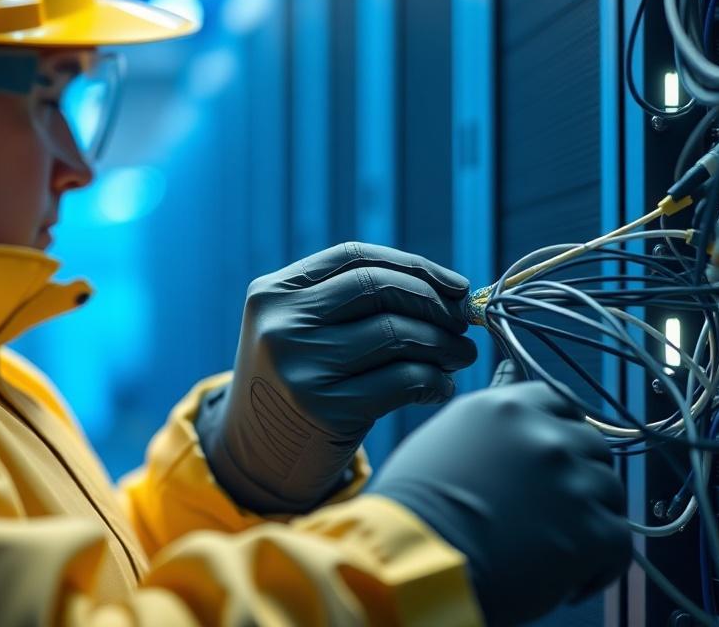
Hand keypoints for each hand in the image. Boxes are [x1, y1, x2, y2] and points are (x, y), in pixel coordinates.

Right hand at [197, 242, 476, 513]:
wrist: (255, 460)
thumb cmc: (298, 385)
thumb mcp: (303, 332)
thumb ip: (355, 304)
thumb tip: (452, 293)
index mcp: (273, 293)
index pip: (356, 258)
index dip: (415, 266)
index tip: (456, 285)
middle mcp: (281, 324)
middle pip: (378, 288)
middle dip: (433, 302)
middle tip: (464, 322)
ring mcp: (301, 366)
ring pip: (396, 333)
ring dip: (443, 343)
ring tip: (461, 356)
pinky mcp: (326, 409)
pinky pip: (402, 380)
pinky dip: (434, 380)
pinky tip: (441, 388)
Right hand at [369, 361, 631, 625]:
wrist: (413, 566)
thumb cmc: (415, 509)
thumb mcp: (445, 437)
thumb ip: (489, 411)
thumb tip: (511, 373)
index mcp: (508, 407)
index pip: (561, 402)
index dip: (560, 431)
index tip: (551, 459)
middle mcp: (544, 435)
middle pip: (592, 445)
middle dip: (578, 475)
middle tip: (552, 508)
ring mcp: (571, 481)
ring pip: (609, 491)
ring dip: (590, 518)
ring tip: (556, 546)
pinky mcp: (590, 531)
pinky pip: (621, 541)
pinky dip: (602, 563)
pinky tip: (571, 577)